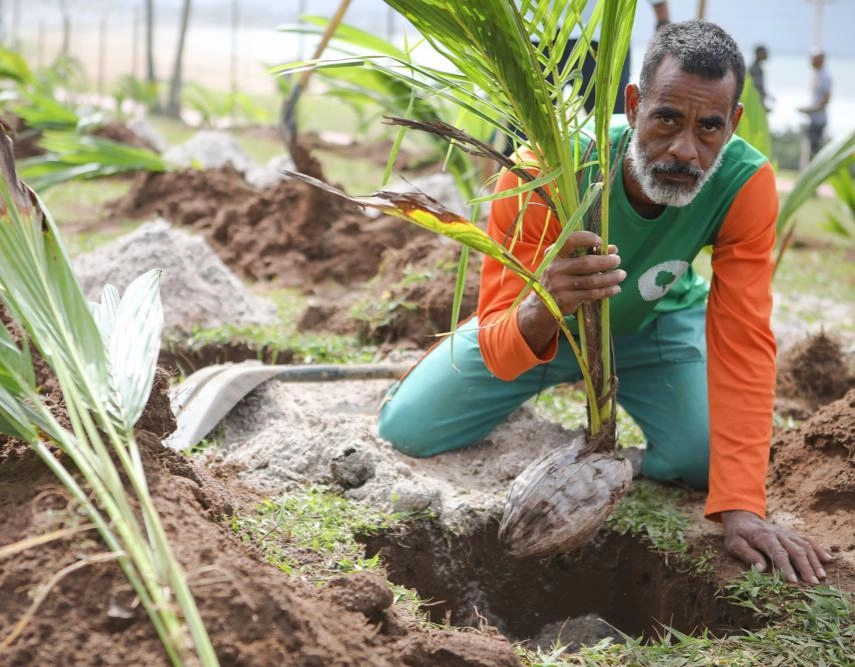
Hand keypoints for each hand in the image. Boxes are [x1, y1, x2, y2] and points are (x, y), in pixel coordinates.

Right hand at [517, 231, 625, 355]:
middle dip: (606, 261)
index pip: (570, 240)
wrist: (542, 306)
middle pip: (586, 263)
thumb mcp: (562, 264)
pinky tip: (615, 288)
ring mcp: (560, 285)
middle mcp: (554, 268)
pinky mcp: (566, 299)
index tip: (601, 242)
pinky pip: (591, 294)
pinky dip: (606, 291)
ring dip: (610, 277)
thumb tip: (612, 249)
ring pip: (592, 281)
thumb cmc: (558, 279)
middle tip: (618, 260)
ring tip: (621, 275)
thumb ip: (584, 255)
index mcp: (553, 254)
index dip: (587, 239)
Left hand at [722, 510, 831, 584]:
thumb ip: (747, 555)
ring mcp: (787, 533)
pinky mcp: (792, 534)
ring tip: (821, 577)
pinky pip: (807, 540)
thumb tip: (761, 569)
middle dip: (805, 567)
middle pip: (795, 550)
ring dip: (814, 561)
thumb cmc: (737, 535)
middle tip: (813, 584)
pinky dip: (818, 549)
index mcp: (764, 537)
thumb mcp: (734, 544)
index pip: (778, 553)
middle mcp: (778, 534)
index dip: (786, 567)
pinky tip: (827, 560)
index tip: (794, 582)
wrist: (742, 518)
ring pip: (804, 546)